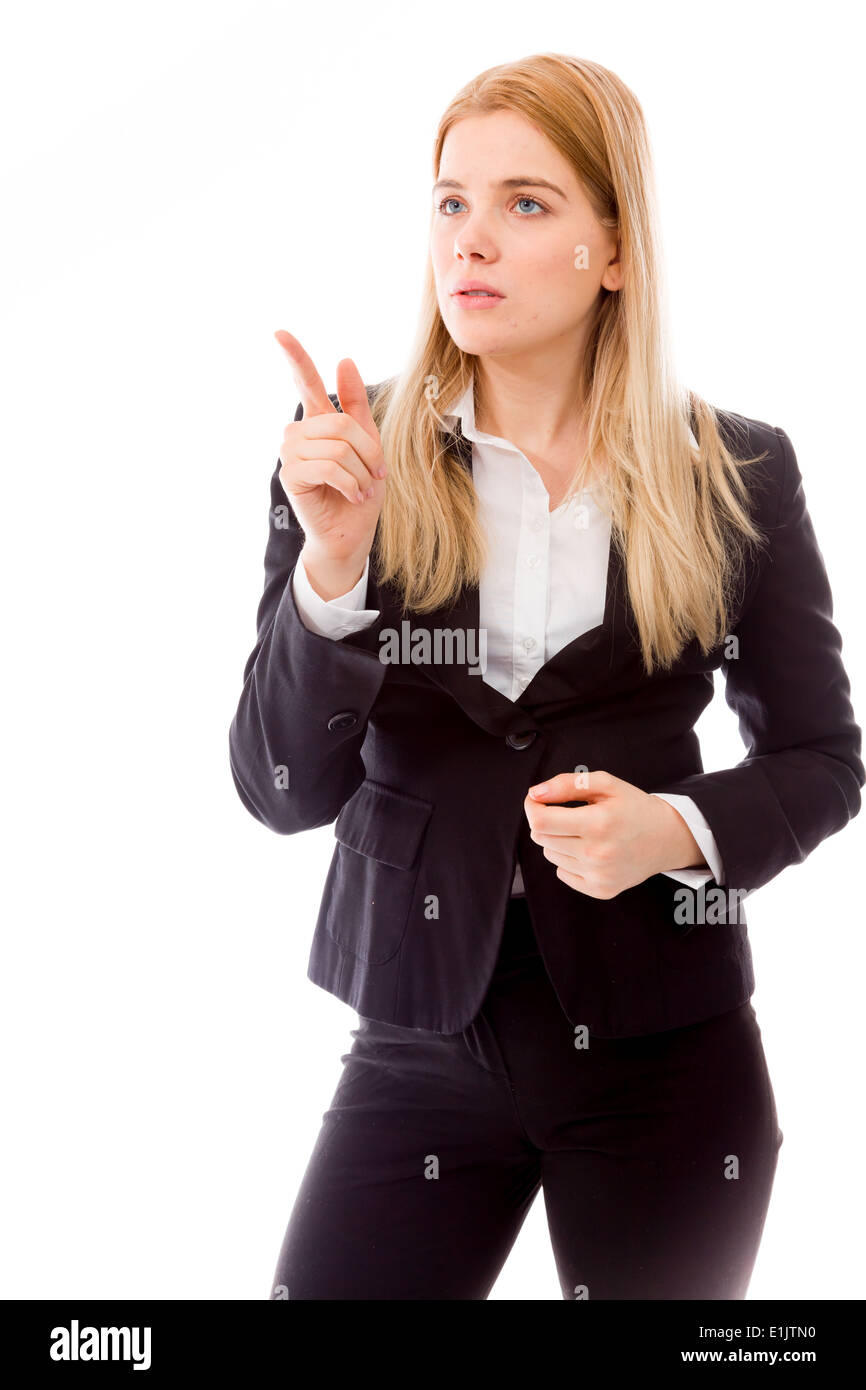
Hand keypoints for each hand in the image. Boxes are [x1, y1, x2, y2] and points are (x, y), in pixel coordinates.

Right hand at [274, 330, 386, 564]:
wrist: (351, 533)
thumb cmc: (359, 490)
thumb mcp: (369, 444)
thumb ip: (356, 406)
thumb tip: (344, 359)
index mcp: (318, 422)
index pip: (305, 383)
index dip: (294, 357)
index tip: (279, 333)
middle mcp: (299, 433)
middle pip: (340, 423)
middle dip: (368, 450)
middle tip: (377, 472)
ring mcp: (291, 453)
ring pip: (337, 446)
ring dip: (361, 470)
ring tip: (363, 487)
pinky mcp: (291, 475)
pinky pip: (329, 466)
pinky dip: (350, 483)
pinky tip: (352, 495)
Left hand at [523, 769, 706, 898]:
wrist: (667, 838)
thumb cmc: (636, 808)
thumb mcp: (607, 784)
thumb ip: (568, 784)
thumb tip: (535, 793)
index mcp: (599, 823)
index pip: (541, 822)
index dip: (532, 808)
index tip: (538, 800)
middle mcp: (597, 853)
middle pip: (541, 838)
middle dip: (546, 822)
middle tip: (565, 813)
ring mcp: (599, 875)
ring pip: (550, 855)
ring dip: (558, 841)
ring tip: (584, 832)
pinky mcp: (600, 889)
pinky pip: (563, 873)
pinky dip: (569, 860)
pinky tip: (589, 850)